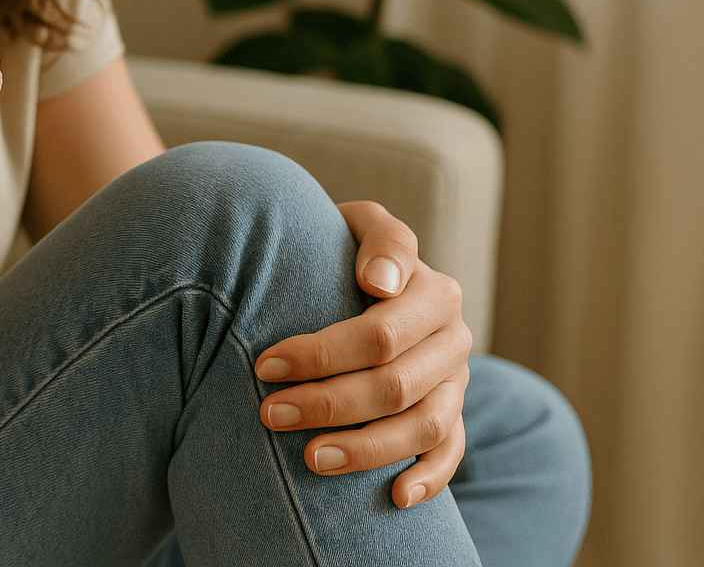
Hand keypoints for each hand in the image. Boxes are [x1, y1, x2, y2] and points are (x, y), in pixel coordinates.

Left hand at [253, 200, 472, 510]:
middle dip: (327, 404)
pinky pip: (451, 453)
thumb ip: (378, 238)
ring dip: (366, 448)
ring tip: (310, 459)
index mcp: (432, 290)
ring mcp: (457, 381)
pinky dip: (428, 478)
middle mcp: (452, 337)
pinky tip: (393, 496)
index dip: (321, 354)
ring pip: (423, 426)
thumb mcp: (357, 224)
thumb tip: (380, 282)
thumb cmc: (344, 248)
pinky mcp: (455, 414)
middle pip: (394, 385)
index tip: (265, 363)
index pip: (379, 334)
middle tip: (269, 414)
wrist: (365, 273)